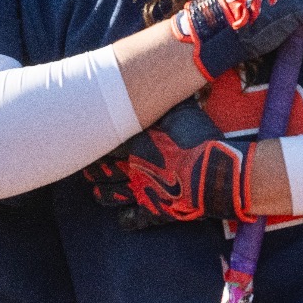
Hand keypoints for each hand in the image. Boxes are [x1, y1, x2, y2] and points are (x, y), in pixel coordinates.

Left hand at [83, 99, 254, 229]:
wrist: (217, 173)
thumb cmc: (200, 138)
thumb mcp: (183, 110)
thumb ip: (166, 101)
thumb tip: (158, 83)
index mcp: (136, 143)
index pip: (105, 141)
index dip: (96, 141)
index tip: (90, 138)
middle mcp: (133, 167)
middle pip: (102, 169)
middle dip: (93, 168)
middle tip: (86, 166)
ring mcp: (142, 191)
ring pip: (110, 194)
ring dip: (101, 192)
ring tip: (96, 189)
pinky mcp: (154, 212)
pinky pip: (131, 219)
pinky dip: (125, 218)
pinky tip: (123, 217)